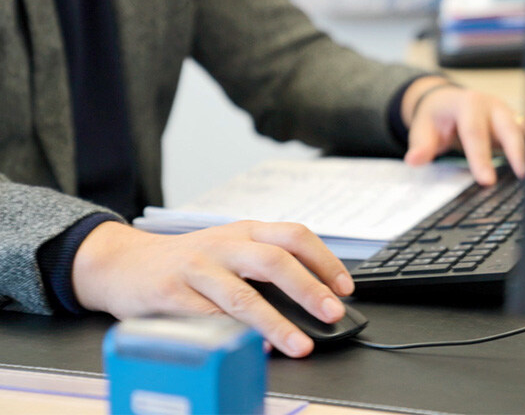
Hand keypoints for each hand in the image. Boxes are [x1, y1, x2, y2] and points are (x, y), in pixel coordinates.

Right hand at [72, 221, 353, 357]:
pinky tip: (251, 348)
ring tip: (298, 344)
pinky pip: (207, 317)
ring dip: (275, 322)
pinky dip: (232, 335)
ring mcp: (198, 268)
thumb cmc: (189, 260)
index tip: (345, 287)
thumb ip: (265, 267)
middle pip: (274, 260)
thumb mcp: (230, 251)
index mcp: (246, 231)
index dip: (325, 260)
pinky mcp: (171, 293)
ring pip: (242, 294)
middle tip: (332, 313)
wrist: (124, 263)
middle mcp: (225, 244)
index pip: (295, 235)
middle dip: (308, 288)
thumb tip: (313, 299)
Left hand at [401, 76, 524, 184]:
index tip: (486, 180)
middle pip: (509, 128)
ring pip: (524, 131)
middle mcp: (491, 105)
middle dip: (517, 152)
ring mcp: (506, 113)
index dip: (481, 157)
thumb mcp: (422, 130)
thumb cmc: (435, 118)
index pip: (475, 132)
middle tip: (524, 177)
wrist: (444, 102)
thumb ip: (421, 146)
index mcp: (467, 103)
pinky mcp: (515, 123)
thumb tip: (414, 160)